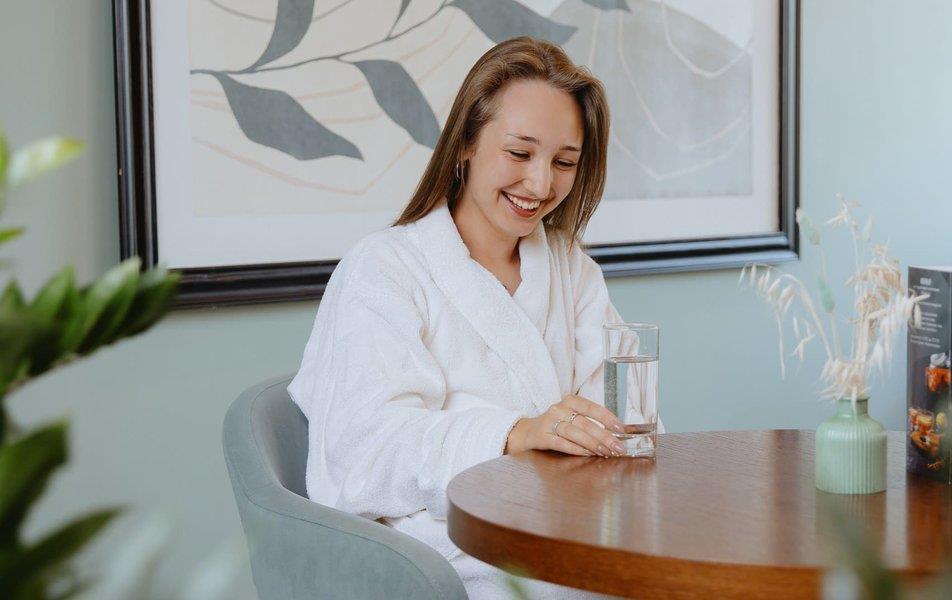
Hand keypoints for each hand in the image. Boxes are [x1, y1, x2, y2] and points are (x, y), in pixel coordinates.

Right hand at [504, 394, 626, 456]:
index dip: (607, 418)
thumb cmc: (556, 425)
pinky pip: (561, 443)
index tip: (620, 429)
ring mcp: (549, 422)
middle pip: (585, 422)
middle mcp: (559, 409)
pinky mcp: (542, 436)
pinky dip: (576, 449)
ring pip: (574, 432)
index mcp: (570, 401)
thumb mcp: (571, 417)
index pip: (592, 408)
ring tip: (606, 452)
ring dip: (592, 443)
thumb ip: (591, 423)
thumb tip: (616, 434)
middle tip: (618, 447)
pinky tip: (588, 454)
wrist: (526, 433)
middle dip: (604, 436)